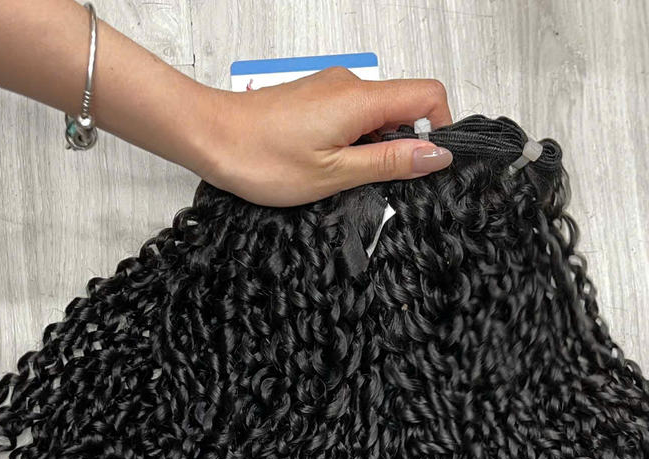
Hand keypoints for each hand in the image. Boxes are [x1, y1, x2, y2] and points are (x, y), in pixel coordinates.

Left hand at [193, 66, 454, 205]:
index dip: (439, 129)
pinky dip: (352, 143)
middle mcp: (349, 85)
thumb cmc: (261, 158)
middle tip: (374, 182)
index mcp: (360, 100)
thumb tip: (436, 155)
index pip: (428, 95)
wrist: (209, 137)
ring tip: (341, 176)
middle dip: (402, 146)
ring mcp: (331, 90)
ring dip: (373, 148)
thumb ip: (389, 162)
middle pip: (404, 107)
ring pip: (376, 116)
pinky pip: (352, 117)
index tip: (426, 164)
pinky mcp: (315, 100)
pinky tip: (326, 166)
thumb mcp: (334, 173)